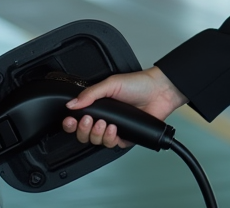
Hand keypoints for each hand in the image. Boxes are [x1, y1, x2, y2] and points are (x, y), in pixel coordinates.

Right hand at [60, 66, 187, 148]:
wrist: (160, 91)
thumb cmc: (138, 84)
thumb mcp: (111, 84)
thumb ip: (90, 94)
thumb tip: (72, 103)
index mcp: (99, 106)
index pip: (79, 119)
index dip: (71, 124)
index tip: (70, 121)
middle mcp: (106, 119)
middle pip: (85, 134)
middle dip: (83, 130)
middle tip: (88, 121)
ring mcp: (116, 129)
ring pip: (97, 141)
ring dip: (97, 134)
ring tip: (104, 123)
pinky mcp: (127, 137)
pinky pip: (113, 145)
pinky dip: (111, 139)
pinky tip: (114, 129)